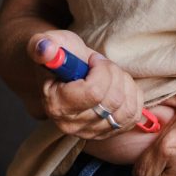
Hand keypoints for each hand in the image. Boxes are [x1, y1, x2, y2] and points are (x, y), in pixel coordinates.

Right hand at [27, 31, 143, 139]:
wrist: (66, 73)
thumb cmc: (61, 57)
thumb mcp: (49, 43)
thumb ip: (43, 45)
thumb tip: (45, 49)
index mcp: (56, 105)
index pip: (94, 92)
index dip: (101, 70)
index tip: (94, 59)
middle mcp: (72, 125)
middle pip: (112, 100)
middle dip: (114, 74)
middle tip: (103, 64)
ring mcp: (91, 132)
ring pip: (125, 108)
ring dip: (125, 84)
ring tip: (111, 74)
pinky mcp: (108, 132)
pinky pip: (133, 115)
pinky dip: (132, 96)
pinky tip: (120, 85)